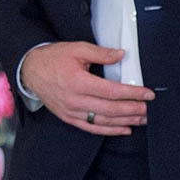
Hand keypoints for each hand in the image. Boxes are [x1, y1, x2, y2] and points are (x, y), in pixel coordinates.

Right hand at [20, 41, 154, 134]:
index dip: (132, 94)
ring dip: (125, 122)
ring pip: (103, 121)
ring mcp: (71, 112)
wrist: (30, 70)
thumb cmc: (54, 58)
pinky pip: (91, 128)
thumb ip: (101, 53)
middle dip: (132, 110)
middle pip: (110, 109)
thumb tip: (121, 55)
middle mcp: (75, 100)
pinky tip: (124, 129)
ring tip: (142, 119)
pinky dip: (109, 130)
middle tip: (149, 109)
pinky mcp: (68, 117)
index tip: (147, 94)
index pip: (111, 92)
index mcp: (78, 82)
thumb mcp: (77, 49)